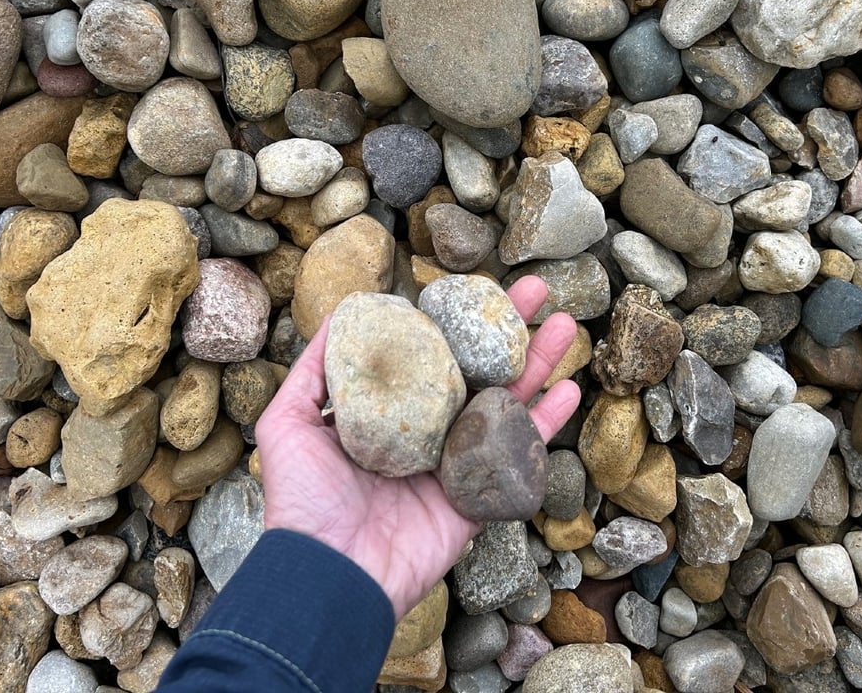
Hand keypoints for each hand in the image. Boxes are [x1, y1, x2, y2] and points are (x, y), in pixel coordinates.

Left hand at [254, 275, 581, 619]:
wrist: (329, 573)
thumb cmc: (304, 498)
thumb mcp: (289, 423)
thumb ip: (314, 371)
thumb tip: (339, 313)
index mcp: (391, 409)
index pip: (430, 352)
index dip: (454, 319)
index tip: (474, 287)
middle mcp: (429, 428)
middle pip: (477, 367)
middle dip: (505, 329)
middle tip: (534, 290)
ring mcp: (458, 460)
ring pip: (507, 400)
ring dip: (538, 362)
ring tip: (563, 324)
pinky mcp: (480, 493)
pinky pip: (521, 454)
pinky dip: (548, 422)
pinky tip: (572, 387)